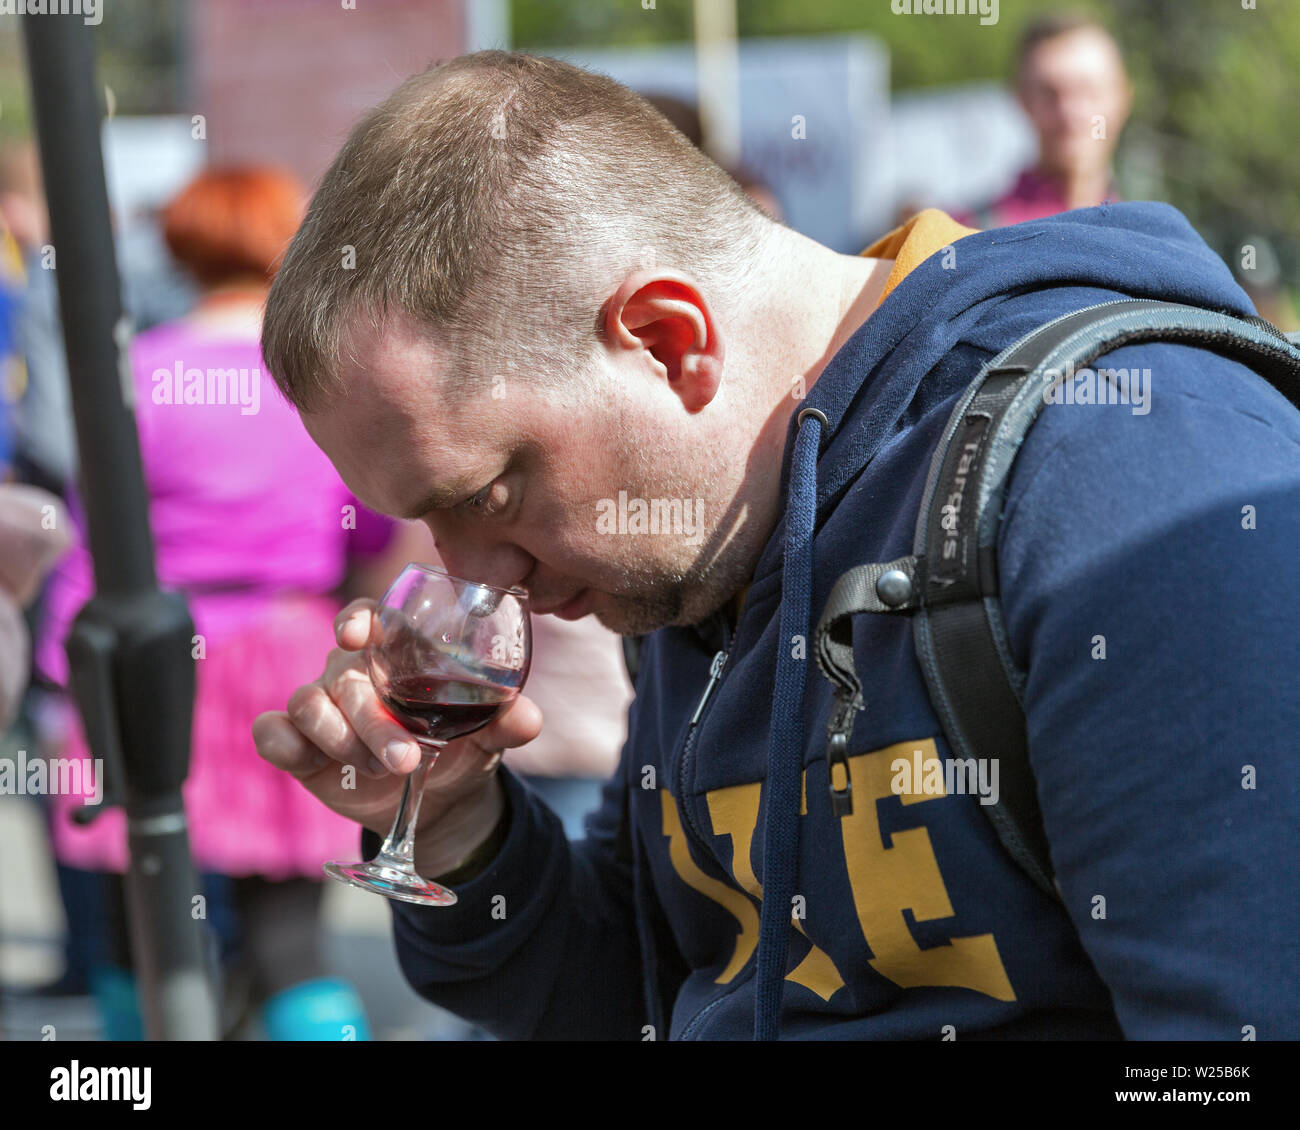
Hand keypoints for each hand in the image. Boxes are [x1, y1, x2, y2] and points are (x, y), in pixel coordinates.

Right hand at [252, 599, 542, 852]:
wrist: (440, 799)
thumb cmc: (462, 744)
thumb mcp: (489, 733)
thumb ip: (506, 720)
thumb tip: (528, 717)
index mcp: (396, 651)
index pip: (369, 616)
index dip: (359, 619)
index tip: (357, 635)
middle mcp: (353, 670)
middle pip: (345, 676)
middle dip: (371, 720)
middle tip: (404, 758)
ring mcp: (323, 706)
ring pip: (307, 703)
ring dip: (340, 738)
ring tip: (382, 769)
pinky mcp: (300, 744)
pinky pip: (272, 732)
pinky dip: (282, 742)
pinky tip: (306, 760)